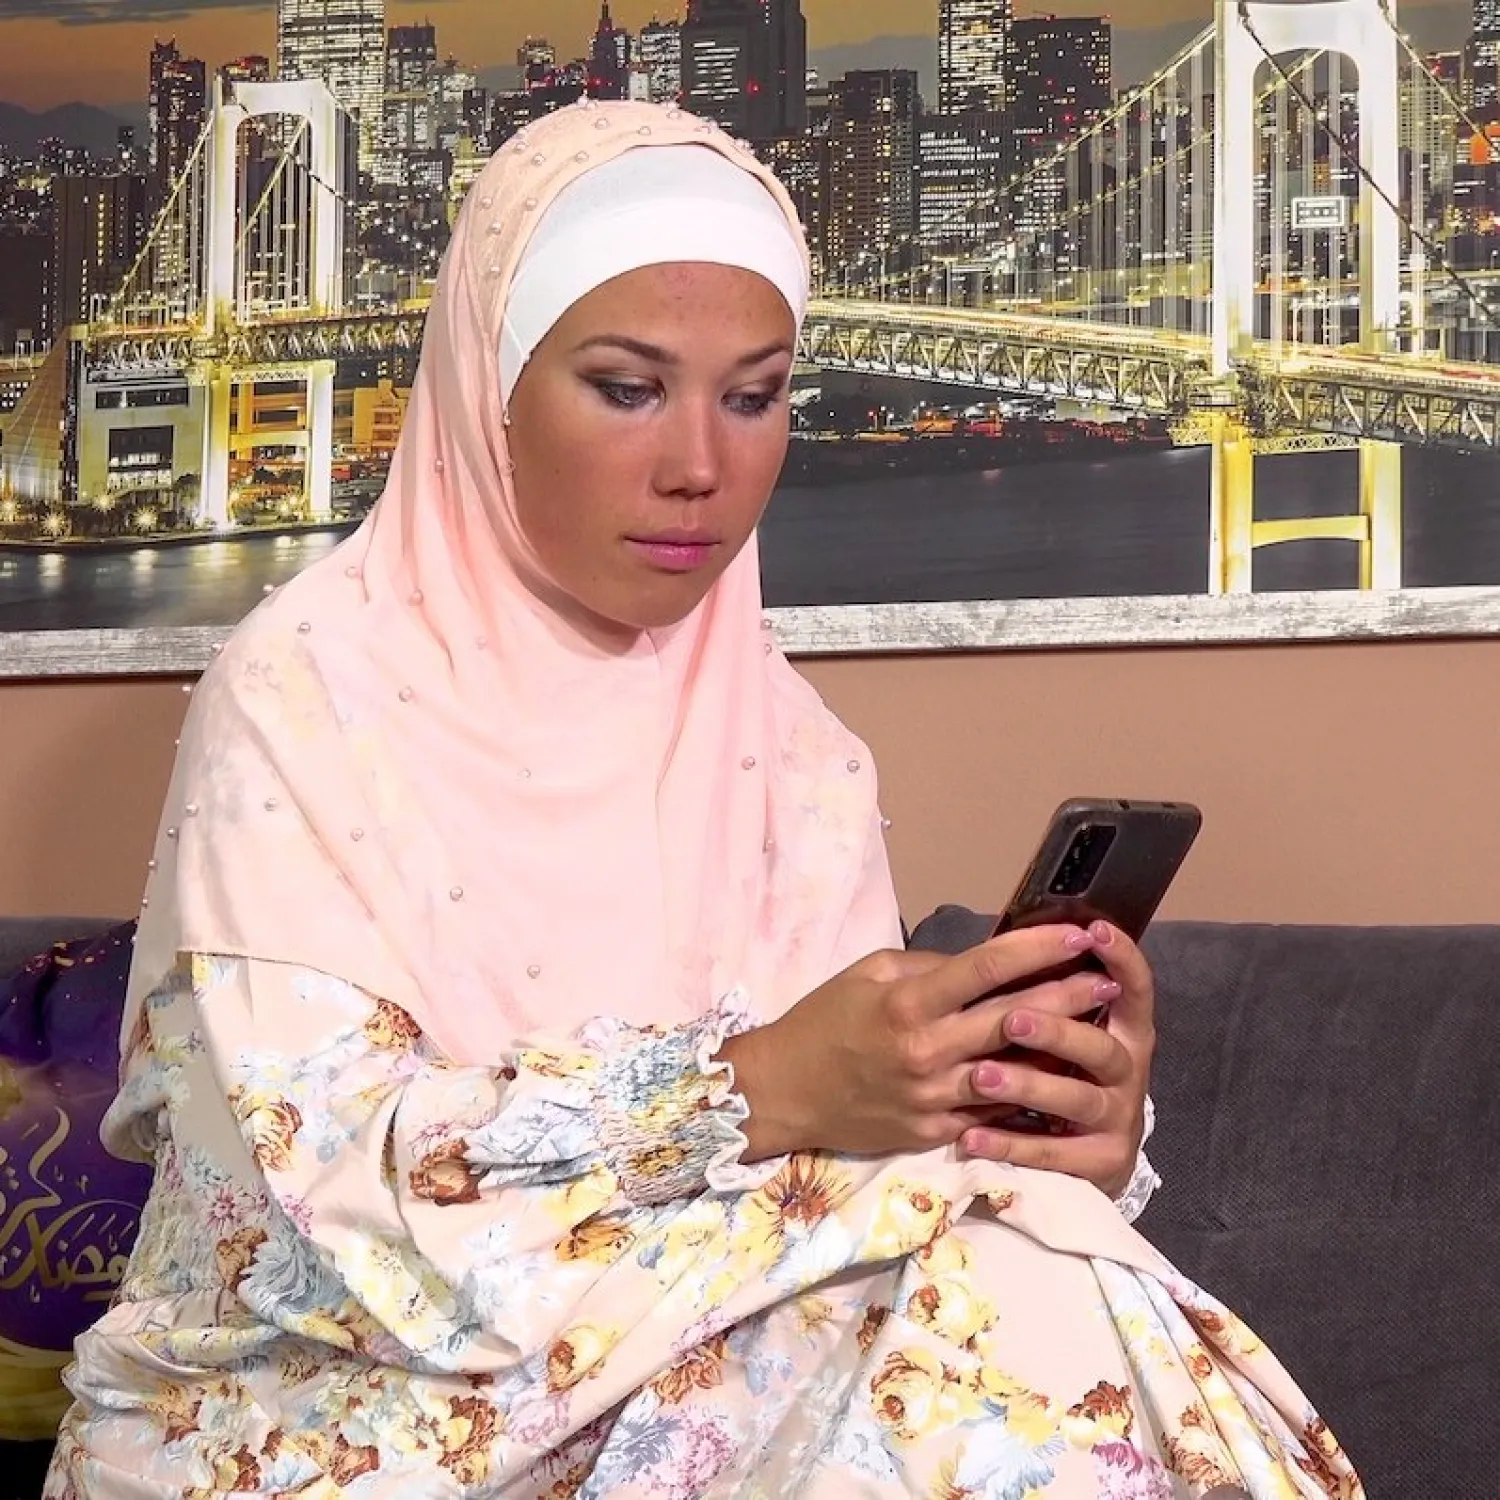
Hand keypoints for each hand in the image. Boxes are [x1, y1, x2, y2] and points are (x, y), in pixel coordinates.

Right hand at [719, 924, 1113, 1160]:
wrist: (785, 1092)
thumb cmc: (823, 1022)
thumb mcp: (868, 973)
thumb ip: (928, 966)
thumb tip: (981, 963)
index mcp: (908, 1004)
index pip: (987, 968)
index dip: (1039, 948)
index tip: (1079, 933)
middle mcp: (927, 1052)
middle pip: (1015, 1019)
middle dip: (1069, 995)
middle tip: (1110, 976)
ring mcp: (935, 1099)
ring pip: (1015, 1071)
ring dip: (1061, 1047)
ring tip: (1100, 1026)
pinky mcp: (936, 1133)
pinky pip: (995, 1111)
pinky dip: (1030, 1091)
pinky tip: (1062, 1077)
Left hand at [956, 920, 1154, 1198]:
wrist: (1089, 1155)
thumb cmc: (1062, 1070)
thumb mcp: (1061, 1029)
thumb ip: (1042, 992)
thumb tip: (997, 942)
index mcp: (1125, 1030)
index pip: (1135, 988)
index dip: (1121, 959)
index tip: (1093, 931)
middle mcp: (1128, 1071)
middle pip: (1100, 1048)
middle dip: (1057, 1032)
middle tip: (1012, 1020)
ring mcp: (1117, 1119)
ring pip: (1076, 1100)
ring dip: (1028, 1086)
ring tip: (981, 1076)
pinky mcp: (1100, 1163)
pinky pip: (1053, 1154)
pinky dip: (1010, 1145)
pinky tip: (970, 1136)